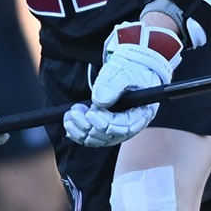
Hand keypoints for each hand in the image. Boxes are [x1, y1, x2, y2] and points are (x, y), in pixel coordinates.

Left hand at [65, 22, 181, 147]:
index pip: (125, 127)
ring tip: (71, 114)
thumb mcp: (125, 72)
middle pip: (109, 137)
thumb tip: (99, 100)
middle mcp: (130, 126)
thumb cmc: (131, 70)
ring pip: (98, 140)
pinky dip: (77, 133)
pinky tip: (69, 122)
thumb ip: (114, 84)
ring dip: (81, 130)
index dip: (106, 123)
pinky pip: (90, 138)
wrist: (129, 70)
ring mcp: (117, 129)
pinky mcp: (105, 128)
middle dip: (90, 126)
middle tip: (76, 111)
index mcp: (141, 113)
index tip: (91, 113)